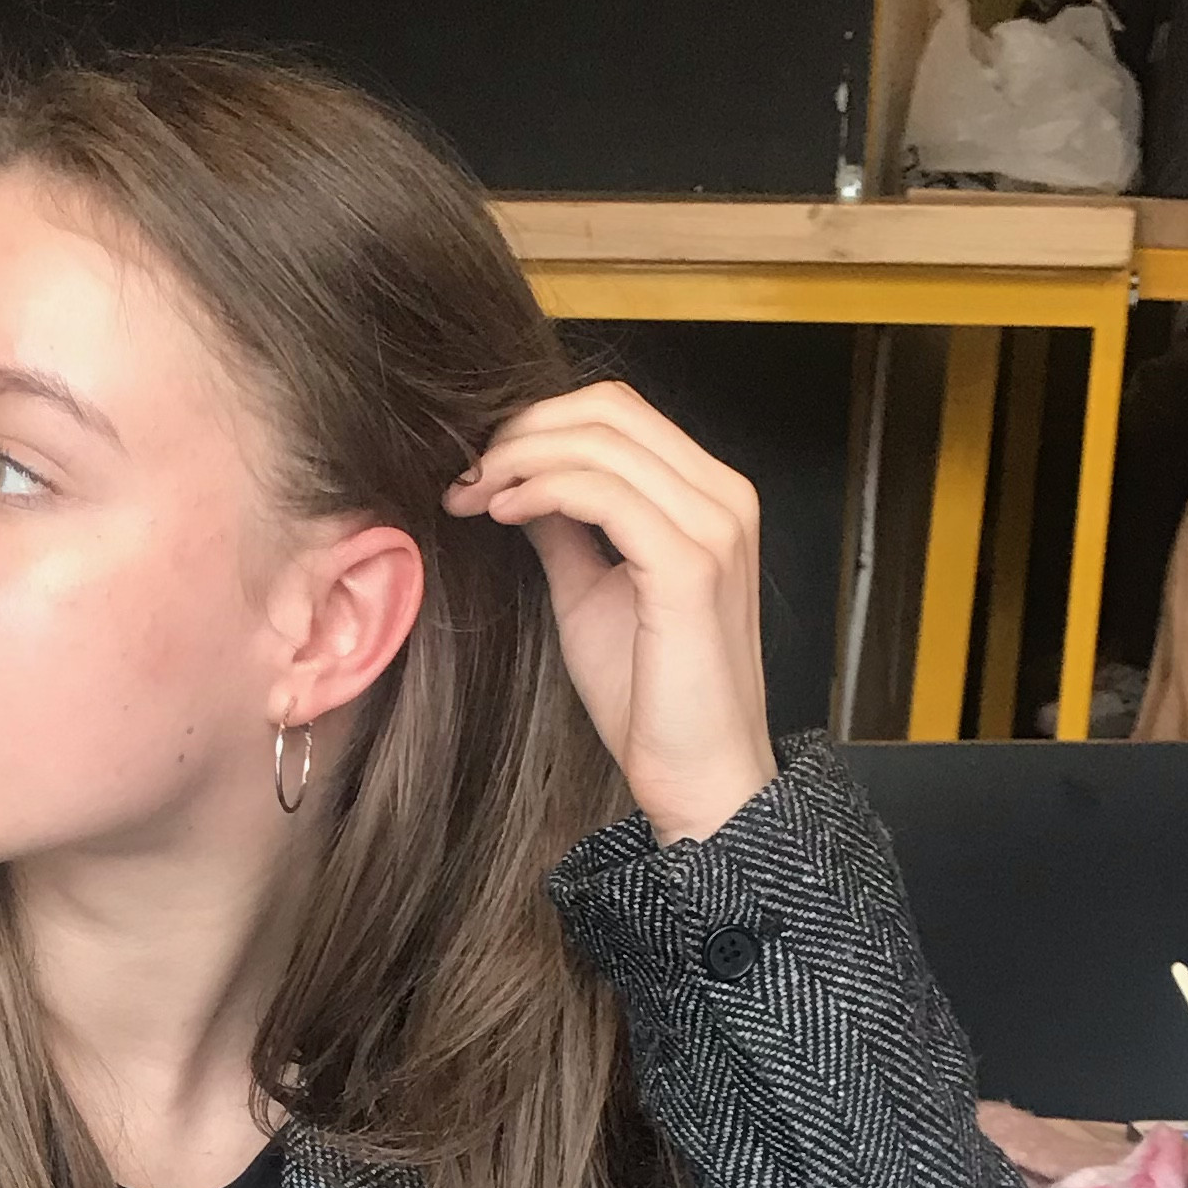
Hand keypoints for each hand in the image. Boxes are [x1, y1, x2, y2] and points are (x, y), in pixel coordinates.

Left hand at [446, 379, 776, 842]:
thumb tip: (517, 486)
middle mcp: (723, 497)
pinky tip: (501, 514)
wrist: (698, 778)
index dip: (539, 422)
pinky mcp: (690, 566)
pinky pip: (603, 493)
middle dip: (521, 431)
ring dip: (519, 459)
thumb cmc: (651, 700)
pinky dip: (542, 490)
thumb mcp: (591, 595)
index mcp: (708, 497)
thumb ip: (565, 531)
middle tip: (463, 475)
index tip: (478, 466)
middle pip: (609, 410)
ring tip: (470, 496)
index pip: (619, 414)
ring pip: (601, 442)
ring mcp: (714, 527)